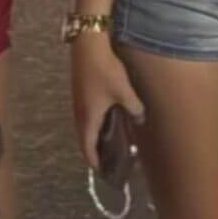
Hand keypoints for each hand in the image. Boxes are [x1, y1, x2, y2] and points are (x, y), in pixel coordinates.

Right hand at [71, 33, 145, 168]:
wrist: (88, 45)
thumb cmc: (105, 70)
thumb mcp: (124, 91)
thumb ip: (134, 108)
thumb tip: (140, 119)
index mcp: (88, 118)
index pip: (88, 148)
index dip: (94, 162)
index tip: (103, 173)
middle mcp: (79, 114)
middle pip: (84, 140)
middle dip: (95, 152)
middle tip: (110, 161)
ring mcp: (77, 103)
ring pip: (85, 127)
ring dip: (94, 138)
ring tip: (110, 143)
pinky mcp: (80, 93)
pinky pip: (86, 116)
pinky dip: (94, 125)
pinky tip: (107, 120)